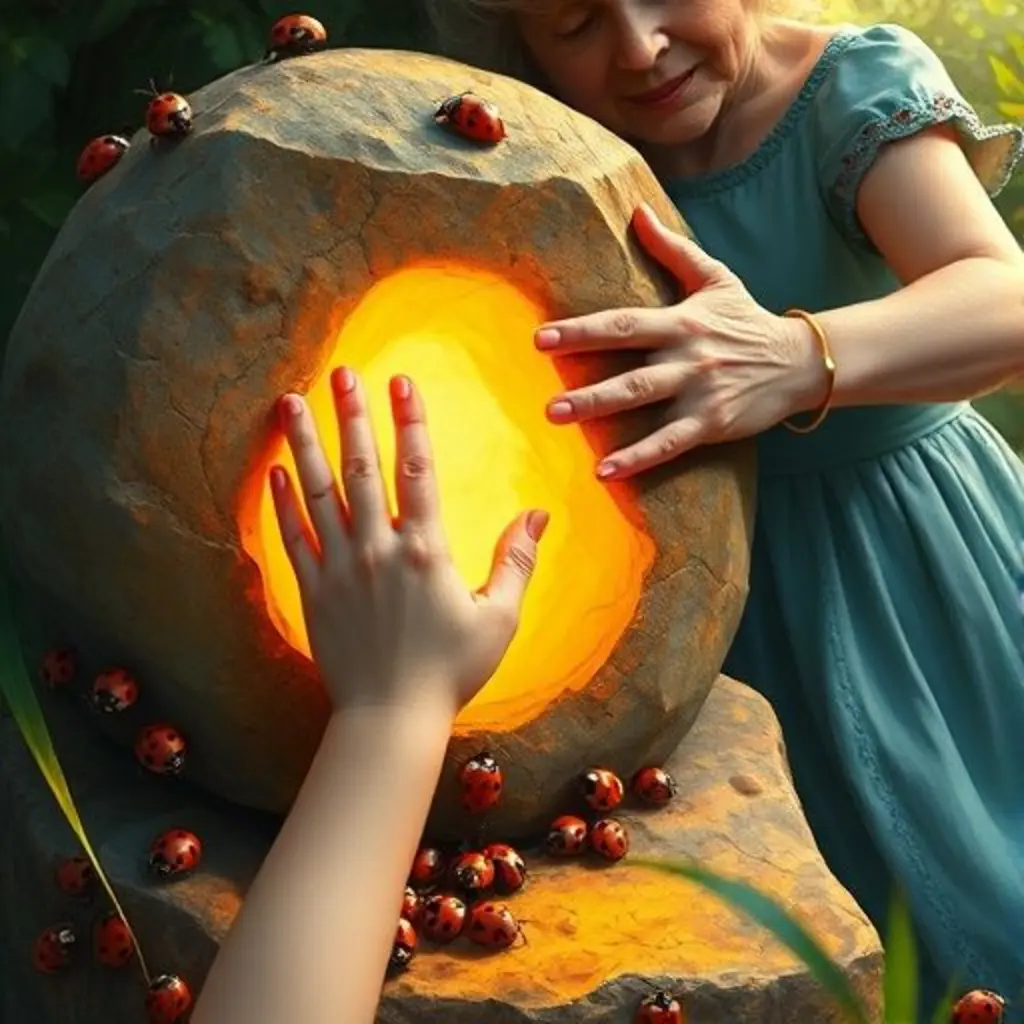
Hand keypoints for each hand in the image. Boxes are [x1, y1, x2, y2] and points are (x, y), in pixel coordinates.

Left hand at [270, 368, 547, 718]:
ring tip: (292, 402)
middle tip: (342, 372)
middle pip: (360, 468)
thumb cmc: (451, 671)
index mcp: (425, 550)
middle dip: (351, 415)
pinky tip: (276, 470)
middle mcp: (377, 549)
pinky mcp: (313, 592)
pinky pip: (292, 537)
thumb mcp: (499, 618)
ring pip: (318, 493)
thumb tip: (538, 514)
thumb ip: (516, 560)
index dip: (410, 420)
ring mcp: (339, 569)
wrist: (391, 718)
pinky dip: (282, 501)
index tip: (402, 381)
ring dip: (305, 444)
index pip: (416, 469)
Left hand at [535, 203, 827, 478]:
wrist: (801, 361)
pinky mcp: (713, 422)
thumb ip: (673, 249)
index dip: (582, 330)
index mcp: (681, 320)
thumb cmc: (748, 320)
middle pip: (629, 368)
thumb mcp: (715, 278)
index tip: (542, 338)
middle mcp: (687, 355)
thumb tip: (637, 210)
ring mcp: (700, 391)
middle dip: (586, 384)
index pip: (624, 324)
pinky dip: (638, 458)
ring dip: (601, 413)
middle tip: (547, 398)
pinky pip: (669, 442)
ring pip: (644, 402)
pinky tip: (605, 471)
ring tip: (560, 420)